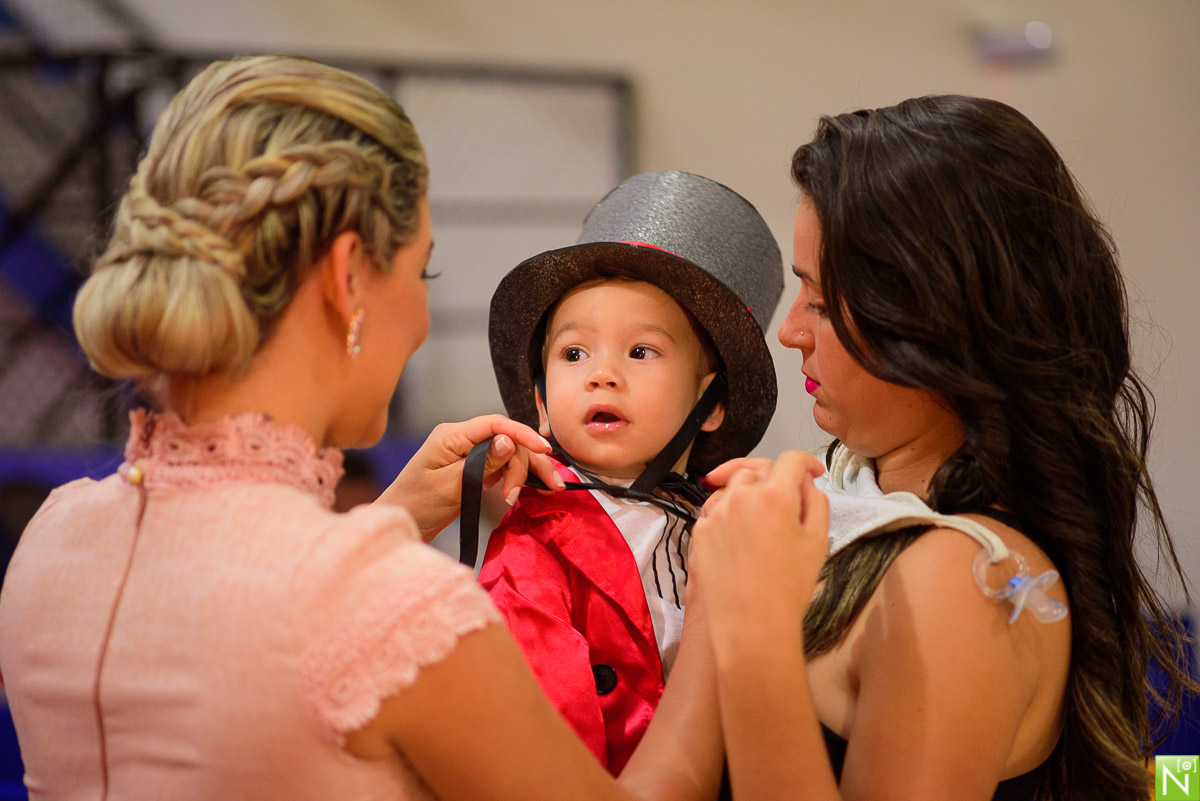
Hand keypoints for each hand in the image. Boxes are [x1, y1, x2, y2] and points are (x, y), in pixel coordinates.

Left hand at [375, 414, 563, 540]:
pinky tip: (529, 488)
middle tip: (531, 491)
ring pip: (509, 454)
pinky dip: (517, 477)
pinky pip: (502, 466)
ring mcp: (469, 453)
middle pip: (507, 440)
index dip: (523, 434)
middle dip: (524, 464)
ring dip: (524, 473)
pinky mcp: (474, 468)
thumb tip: (508, 440)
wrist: (402, 523)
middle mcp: (462, 439)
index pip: (495, 424)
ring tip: (537, 493)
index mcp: (452, 435)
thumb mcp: (450, 485)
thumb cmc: (417, 504)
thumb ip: (481, 462)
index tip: (544, 450)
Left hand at [691, 451, 829, 658]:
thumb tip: (805, 484)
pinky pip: (715, 511)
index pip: (790, 460)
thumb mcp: (818, 542)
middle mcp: (740, 496)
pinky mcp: (699, 532)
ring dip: (748, 493)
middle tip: (787, 499)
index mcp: (774, 495)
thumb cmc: (790, 587)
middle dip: (774, 478)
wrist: (750, 626)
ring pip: (732, 487)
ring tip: (762, 519)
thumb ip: (816, 502)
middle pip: (757, 470)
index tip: (814, 472)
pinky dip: (729, 514)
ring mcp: (715, 514)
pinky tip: (742, 537)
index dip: (806, 462)